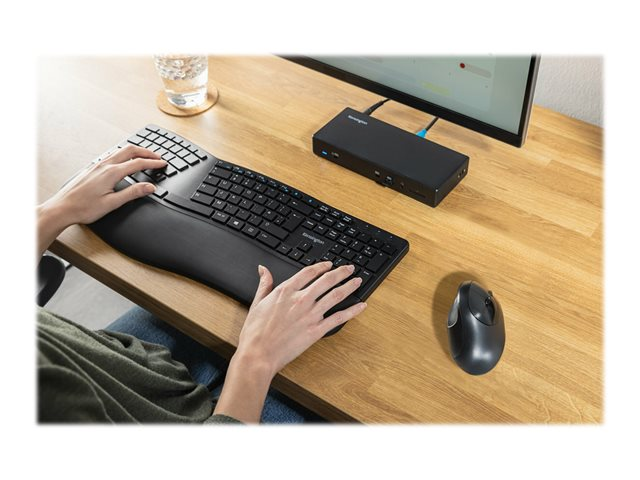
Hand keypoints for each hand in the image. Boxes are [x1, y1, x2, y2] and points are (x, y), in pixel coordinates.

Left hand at [44, 144, 166, 225]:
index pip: (138, 164)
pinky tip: (125, 160)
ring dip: (135, 151)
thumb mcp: (112, 203)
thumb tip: (150, 187)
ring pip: (120, 151)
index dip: (153, 163)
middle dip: (146, 152)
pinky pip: (112, 154)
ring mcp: (97, 165)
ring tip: (145, 155)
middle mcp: (104, 165)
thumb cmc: (84, 208)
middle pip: (130, 151)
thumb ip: (132, 193)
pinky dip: (124, 154)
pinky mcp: (92, 167)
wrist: (62, 208)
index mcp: (111, 173)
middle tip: (158, 156)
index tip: (163, 163)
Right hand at [238, 261, 366, 376]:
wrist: (259, 354)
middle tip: (350, 268)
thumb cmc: (255, 332)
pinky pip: (339, 318)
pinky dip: (352, 311)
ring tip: (358, 281)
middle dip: (340, 272)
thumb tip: (263, 269)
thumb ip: (264, 284)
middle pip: (326, 280)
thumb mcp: (257, 303)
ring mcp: (311, 314)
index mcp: (286, 291)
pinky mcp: (317, 330)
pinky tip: (361, 306)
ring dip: (349, 286)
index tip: (328, 264)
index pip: (308, 272)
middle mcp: (301, 299)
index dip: (321, 266)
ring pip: (335, 295)